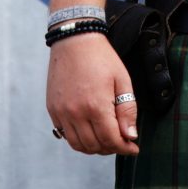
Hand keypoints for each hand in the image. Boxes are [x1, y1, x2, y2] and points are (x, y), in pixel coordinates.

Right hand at [46, 33, 139, 155]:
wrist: (74, 40)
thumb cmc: (101, 57)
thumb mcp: (122, 79)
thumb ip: (127, 109)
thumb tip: (130, 136)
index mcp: (96, 105)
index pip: (111, 140)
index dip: (125, 147)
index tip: (134, 148)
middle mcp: (76, 113)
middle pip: (95, 146)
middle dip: (111, 148)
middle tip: (122, 142)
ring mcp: (62, 113)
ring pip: (78, 145)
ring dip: (95, 147)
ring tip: (107, 139)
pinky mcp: (53, 111)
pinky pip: (66, 135)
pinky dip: (79, 139)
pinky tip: (90, 131)